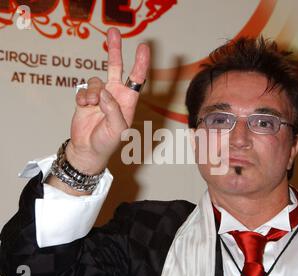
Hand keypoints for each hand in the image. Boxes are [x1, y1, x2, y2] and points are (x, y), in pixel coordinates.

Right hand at [67, 28, 149, 173]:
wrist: (88, 149)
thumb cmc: (107, 142)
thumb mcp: (117, 128)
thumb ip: (112, 109)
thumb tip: (104, 92)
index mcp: (127, 101)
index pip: (136, 79)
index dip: (140, 63)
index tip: (143, 48)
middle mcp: (115, 96)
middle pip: (116, 68)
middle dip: (115, 50)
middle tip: (114, 32)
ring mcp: (100, 97)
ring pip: (95, 80)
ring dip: (92, 91)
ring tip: (91, 104)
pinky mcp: (86, 99)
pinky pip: (83, 89)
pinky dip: (83, 96)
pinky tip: (84, 106)